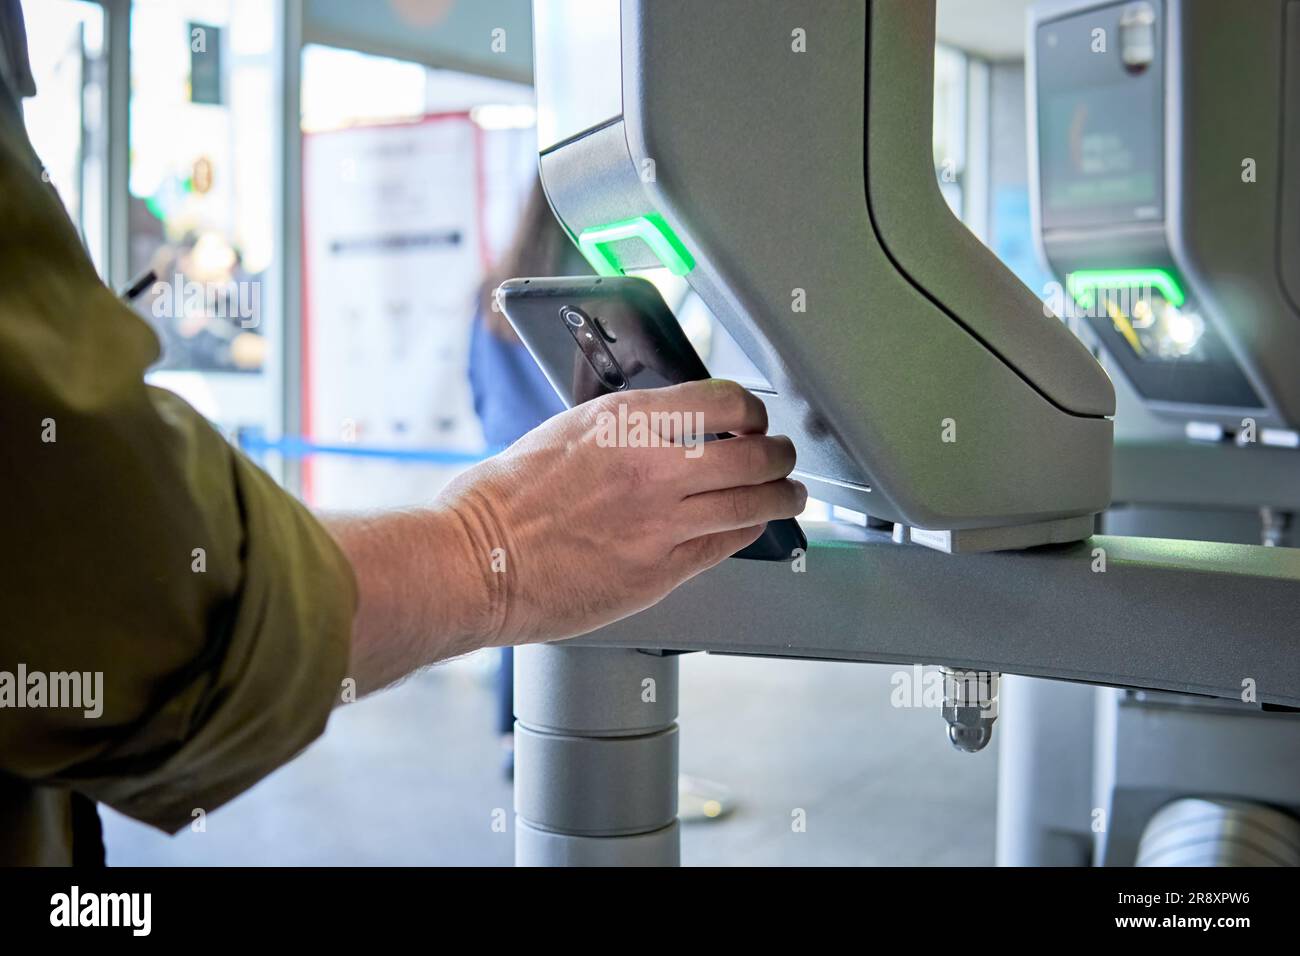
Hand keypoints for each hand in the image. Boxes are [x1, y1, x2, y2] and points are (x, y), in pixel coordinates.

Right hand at [440, 379, 804, 645]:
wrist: (476, 562)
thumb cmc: (502, 499)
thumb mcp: (565, 430)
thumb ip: (623, 426)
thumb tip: (667, 425)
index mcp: (624, 420)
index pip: (724, 400)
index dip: (751, 410)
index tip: (752, 417)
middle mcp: (651, 466)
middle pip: (754, 454)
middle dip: (779, 454)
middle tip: (782, 457)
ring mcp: (660, 522)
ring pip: (753, 504)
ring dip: (781, 496)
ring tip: (787, 495)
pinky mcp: (659, 571)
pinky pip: (725, 546)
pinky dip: (744, 533)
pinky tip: (747, 528)